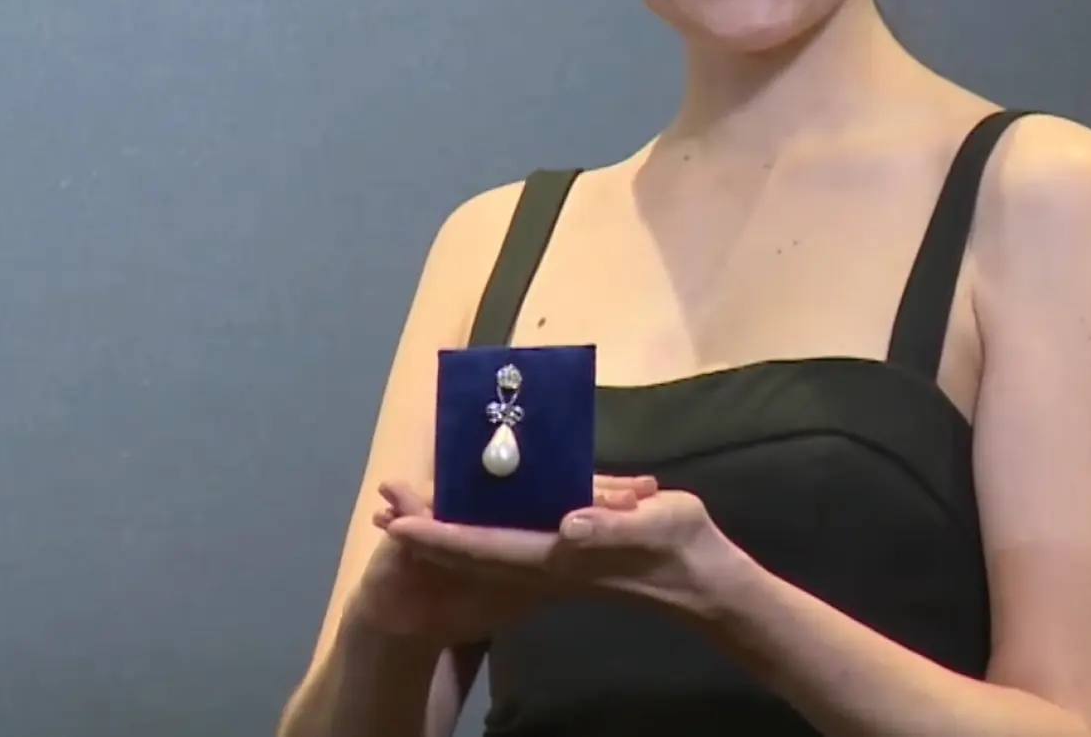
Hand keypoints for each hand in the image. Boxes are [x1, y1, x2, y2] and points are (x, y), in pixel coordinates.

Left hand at [381, 482, 739, 619]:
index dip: (441, 537)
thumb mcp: (655, 528)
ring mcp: (556, 562)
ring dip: (445, 532)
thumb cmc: (683, 550)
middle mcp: (548, 563)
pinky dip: (477, 529)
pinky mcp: (568, 555)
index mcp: (562, 557)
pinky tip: (466, 514)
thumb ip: (613, 527)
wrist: (707, 582)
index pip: (487, 548)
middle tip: (383, 507)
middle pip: (473, 553)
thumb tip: (569, 525)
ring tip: (406, 511)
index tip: (398, 523)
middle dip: (428, 533)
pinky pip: (508, 541)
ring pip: (485, 548)